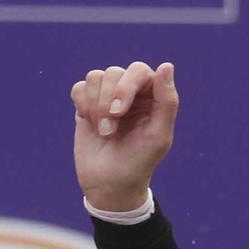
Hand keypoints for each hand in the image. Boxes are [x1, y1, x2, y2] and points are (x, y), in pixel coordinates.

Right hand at [72, 61, 178, 212]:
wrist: (109, 184)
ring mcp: (108, 96)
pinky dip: (83, 104)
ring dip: (96, 106)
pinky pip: (80, 86)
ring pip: (96, 76)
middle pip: (114, 71)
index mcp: (153, 98)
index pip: (140, 71)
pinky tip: (91, 123)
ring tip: (105, 131)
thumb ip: (167, 101)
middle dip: (109, 99)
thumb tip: (167, 65)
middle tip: (110, 128)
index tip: (120, 112)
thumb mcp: (158, 136)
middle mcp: (132, 93)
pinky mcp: (87, 103)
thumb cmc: (139, 162)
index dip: (126, 86)